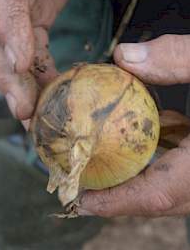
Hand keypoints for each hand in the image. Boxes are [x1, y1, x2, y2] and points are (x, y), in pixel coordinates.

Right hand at [0, 0, 130, 119]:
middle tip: (23, 112)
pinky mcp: (28, 19)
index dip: (10, 32)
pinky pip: (28, 53)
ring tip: (33, 121)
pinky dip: (37, 77)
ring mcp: (12, 10)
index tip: (22, 64)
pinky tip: (49, 98)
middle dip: (10, 77)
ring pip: (8, 53)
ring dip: (21, 88)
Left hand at [78, 35, 189, 217]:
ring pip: (172, 186)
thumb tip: (122, 56)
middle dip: (120, 193)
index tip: (80, 201)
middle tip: (84, 180)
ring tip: (105, 160)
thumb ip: (178, 58)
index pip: (156, 195)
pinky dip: (163, 157)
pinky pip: (185, 168)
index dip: (116, 202)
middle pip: (159, 197)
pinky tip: (152, 135)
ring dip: (138, 175)